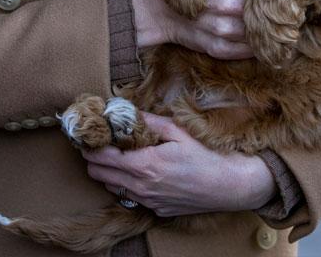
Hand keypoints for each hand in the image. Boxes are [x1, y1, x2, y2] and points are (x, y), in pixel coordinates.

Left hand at [81, 113, 276, 215]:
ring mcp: (148, 201)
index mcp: (144, 164)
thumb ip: (148, 121)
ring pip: (111, 188)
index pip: (100, 157)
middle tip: (102, 142)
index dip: (90, 144)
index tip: (92, 132)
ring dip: (109, 172)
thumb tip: (125, 111)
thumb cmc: (207, 155)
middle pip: (97, 174)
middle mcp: (141, 187)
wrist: (230, 186)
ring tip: (120, 155)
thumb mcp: (178, 131)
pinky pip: (130, 197)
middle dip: (94, 158)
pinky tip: (140, 171)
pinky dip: (126, 184)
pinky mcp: (156, 210)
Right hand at [131, 0, 273, 59]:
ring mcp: (220, 30)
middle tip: (291, 11)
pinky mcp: (216, 48)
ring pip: (258, 34)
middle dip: (278, 12)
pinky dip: (255, 48)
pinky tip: (262, 41)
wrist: (160, 8)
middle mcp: (225, 6)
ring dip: (269, 32)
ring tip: (280, 27)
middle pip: (265, 12)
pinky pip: (245, 52)